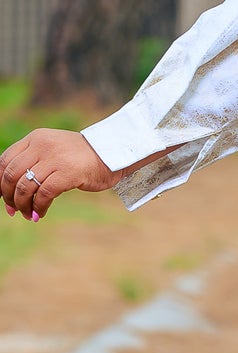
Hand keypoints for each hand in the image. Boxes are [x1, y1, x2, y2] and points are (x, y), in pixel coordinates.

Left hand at [1, 129, 118, 220]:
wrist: (111, 153)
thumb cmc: (81, 157)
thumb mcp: (53, 151)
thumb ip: (33, 161)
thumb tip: (10, 189)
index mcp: (35, 138)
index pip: (5, 160)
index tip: (2, 197)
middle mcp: (42, 145)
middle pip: (11, 175)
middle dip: (9, 196)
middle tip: (13, 209)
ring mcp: (55, 158)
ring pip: (25, 186)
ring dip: (23, 205)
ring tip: (28, 214)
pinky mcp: (68, 173)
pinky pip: (44, 194)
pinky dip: (39, 207)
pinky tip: (40, 213)